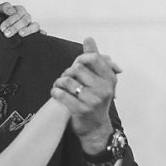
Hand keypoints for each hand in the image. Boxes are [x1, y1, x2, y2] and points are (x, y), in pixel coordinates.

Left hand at [0, 2, 44, 36]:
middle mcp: (25, 17)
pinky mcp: (32, 33)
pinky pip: (39, 32)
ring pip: (34, 25)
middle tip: (7, 33)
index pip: (18, 12)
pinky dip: (41, 32)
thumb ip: (4, 8)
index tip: (2, 28)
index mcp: (17, 10)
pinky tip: (42, 34)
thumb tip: (12, 11)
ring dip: (28, 29)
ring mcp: (29, 25)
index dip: (11, 20)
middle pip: (25, 20)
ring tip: (21, 34)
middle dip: (15, 27)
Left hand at [50, 37, 121, 153]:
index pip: (93, 58)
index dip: (81, 58)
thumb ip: (95, 58)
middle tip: (66, 77)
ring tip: (60, 85)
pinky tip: (56, 92)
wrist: (95, 127)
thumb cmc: (96, 100)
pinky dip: (55, 92)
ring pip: (67, 81)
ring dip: (59, 82)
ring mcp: (93, 100)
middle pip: (77, 68)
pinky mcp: (81, 110)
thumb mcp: (100, 79)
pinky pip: (62, 94)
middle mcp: (104, 89)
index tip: (77, 63)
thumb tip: (88, 39)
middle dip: (68, 71)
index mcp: (109, 79)